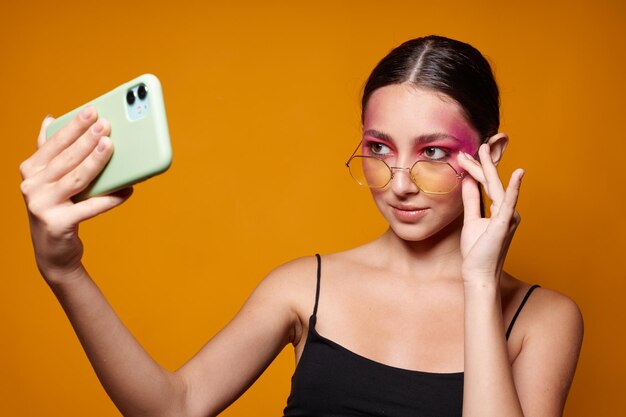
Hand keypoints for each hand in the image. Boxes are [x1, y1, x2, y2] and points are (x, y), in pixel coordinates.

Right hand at [19, 107, 132, 283]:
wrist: (53, 251)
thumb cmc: (58, 208)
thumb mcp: (49, 179)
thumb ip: (50, 152)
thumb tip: (50, 118)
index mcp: (30, 170)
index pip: (54, 143)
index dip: (74, 126)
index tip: (92, 111)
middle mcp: (32, 186)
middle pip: (66, 158)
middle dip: (87, 139)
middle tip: (106, 124)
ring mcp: (42, 205)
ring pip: (76, 179)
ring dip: (96, 161)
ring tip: (112, 146)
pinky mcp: (58, 224)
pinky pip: (90, 207)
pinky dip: (110, 198)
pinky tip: (127, 189)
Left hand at [456, 142, 523, 284]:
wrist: (478, 273)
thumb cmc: (476, 250)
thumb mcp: (471, 220)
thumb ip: (471, 200)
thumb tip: (468, 181)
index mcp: (500, 209)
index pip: (486, 183)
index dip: (475, 168)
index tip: (463, 156)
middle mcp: (507, 211)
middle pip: (491, 182)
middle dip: (481, 163)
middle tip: (473, 145)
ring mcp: (507, 217)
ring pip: (496, 187)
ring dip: (488, 168)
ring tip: (483, 150)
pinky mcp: (504, 225)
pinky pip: (509, 203)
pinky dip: (513, 188)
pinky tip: (517, 174)